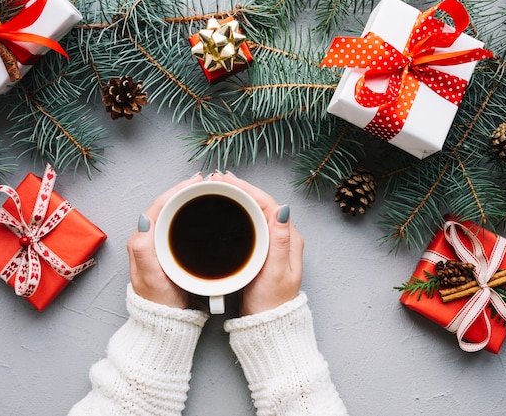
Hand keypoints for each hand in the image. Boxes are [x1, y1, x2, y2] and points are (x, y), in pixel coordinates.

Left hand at [126, 173, 202, 308]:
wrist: (165, 323)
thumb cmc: (159, 303)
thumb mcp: (150, 278)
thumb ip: (143, 250)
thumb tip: (144, 220)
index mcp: (142, 241)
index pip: (158, 206)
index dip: (176, 191)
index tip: (194, 183)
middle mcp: (147, 240)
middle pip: (165, 206)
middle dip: (183, 191)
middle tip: (204, 182)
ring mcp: (158, 245)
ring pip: (172, 214)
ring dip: (187, 200)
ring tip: (204, 191)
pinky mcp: (168, 252)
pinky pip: (177, 225)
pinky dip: (190, 214)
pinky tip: (202, 214)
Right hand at [215, 172, 303, 315]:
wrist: (267, 325)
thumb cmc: (272, 302)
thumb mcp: (276, 272)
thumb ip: (280, 240)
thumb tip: (282, 209)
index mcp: (288, 239)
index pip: (267, 203)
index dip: (246, 188)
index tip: (226, 180)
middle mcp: (281, 237)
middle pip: (260, 203)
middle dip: (239, 188)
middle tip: (217, 179)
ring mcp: (271, 243)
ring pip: (253, 211)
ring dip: (236, 197)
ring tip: (218, 188)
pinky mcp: (260, 251)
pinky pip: (248, 223)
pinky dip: (235, 212)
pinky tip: (224, 210)